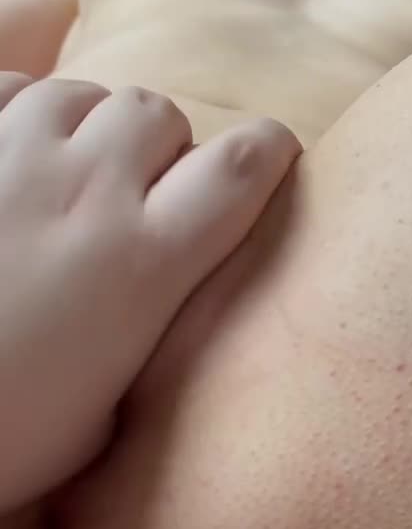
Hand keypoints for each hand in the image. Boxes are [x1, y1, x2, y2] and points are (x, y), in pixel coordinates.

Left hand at [0, 72, 300, 509]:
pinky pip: (11, 89)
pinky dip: (25, 114)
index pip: (241, 168)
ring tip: (74, 178)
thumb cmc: (4, 438)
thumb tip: (150, 304)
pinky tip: (16, 159)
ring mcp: (14, 159)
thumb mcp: (102, 416)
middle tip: (142, 193)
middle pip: (160, 115)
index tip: (269, 157)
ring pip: (86, 96)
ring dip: (94, 130)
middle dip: (165, 147)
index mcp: (147, 264)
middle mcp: (90, 192)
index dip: (268, 151)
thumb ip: (143, 340)